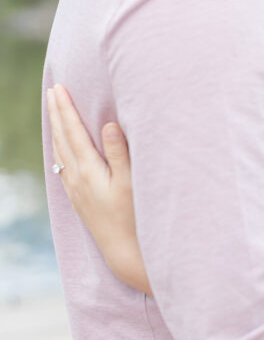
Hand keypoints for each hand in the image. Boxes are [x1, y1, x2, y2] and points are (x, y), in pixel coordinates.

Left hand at [46, 85, 151, 294]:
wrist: (124, 251)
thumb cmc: (134, 216)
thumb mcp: (132, 182)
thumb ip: (119, 152)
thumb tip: (107, 124)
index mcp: (89, 170)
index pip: (73, 131)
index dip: (66, 109)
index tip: (59, 88)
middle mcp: (77, 178)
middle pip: (61, 138)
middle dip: (56, 113)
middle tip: (52, 91)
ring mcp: (75, 190)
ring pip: (60, 152)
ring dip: (56, 130)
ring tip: (54, 112)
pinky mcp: (78, 199)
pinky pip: (63, 166)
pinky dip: (60, 149)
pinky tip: (62, 148)